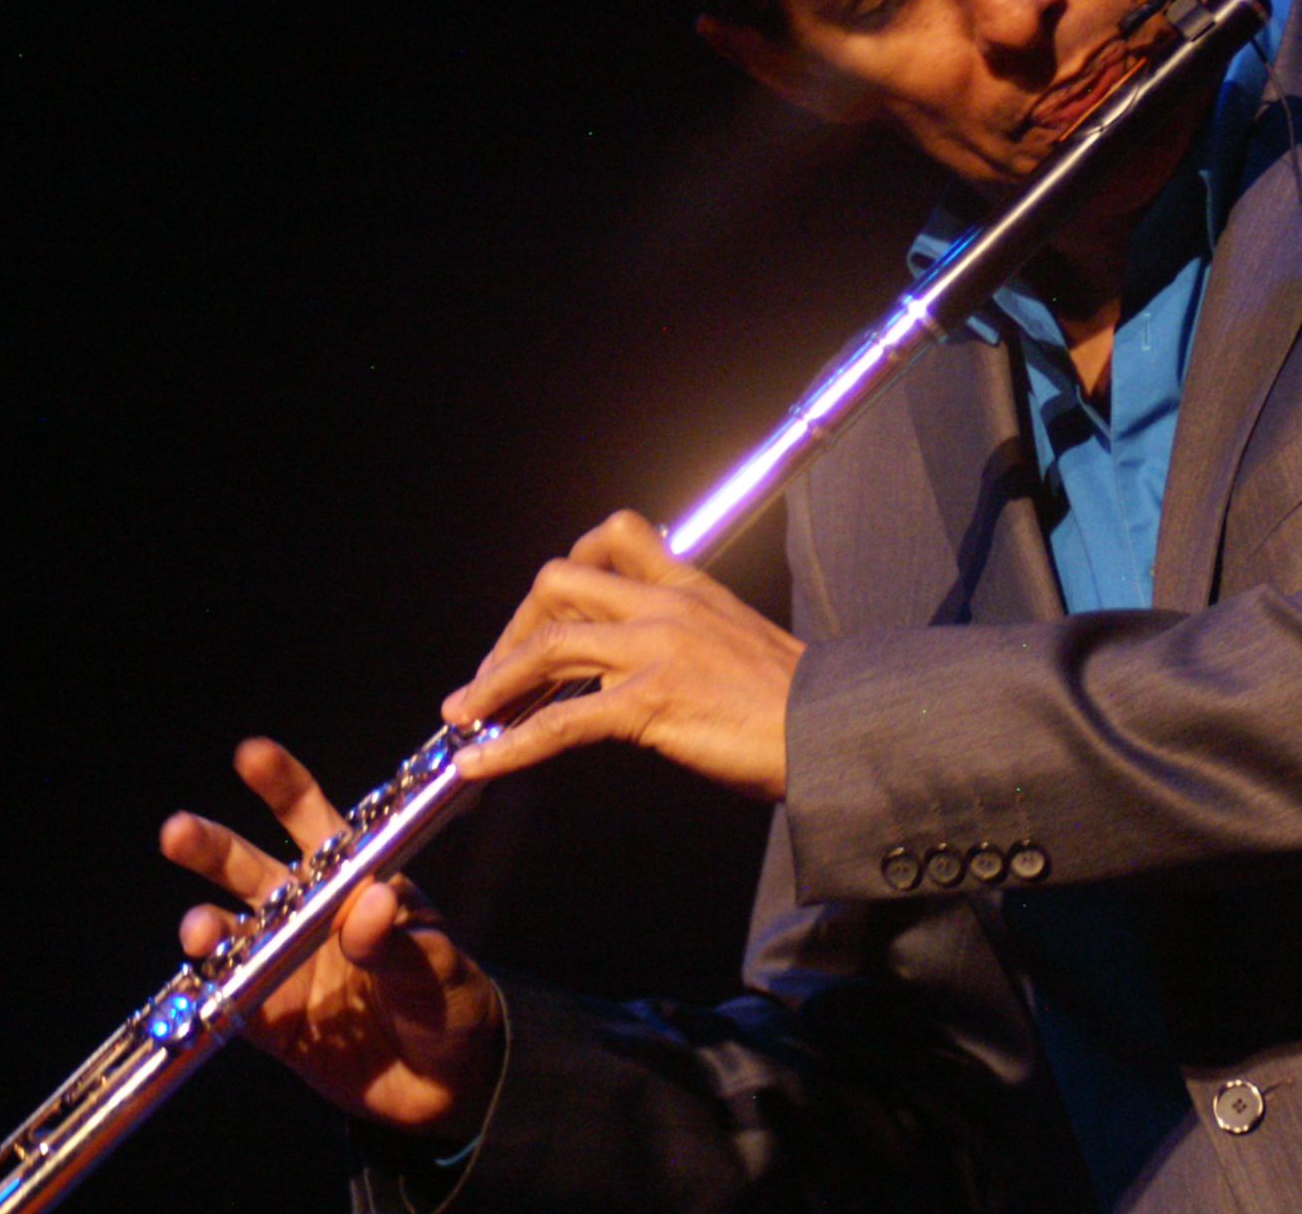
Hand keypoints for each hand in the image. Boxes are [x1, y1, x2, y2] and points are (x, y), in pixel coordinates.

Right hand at [159, 736, 503, 1138]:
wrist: (449, 1082)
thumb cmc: (450, 998)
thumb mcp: (437, 964)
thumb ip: (398, 939)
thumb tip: (368, 905)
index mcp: (352, 878)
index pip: (313, 820)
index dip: (281, 785)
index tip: (250, 755)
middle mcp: (308, 913)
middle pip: (250, 870)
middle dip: (212, 848)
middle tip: (178, 832)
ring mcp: (285, 965)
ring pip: (231, 933)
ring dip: (207, 926)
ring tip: (199, 929)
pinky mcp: (272, 1021)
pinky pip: (233, 1001)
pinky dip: (213, 993)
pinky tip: (202, 984)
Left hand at [442, 510, 803, 803]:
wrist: (837, 730)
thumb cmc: (797, 703)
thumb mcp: (739, 645)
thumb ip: (688, 639)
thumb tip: (641, 667)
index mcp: (690, 586)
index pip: (616, 535)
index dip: (567, 568)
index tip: (544, 614)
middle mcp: (666, 605)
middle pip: (560, 582)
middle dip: (515, 626)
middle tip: (497, 675)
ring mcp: (656, 649)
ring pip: (550, 644)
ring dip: (494, 682)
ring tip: (464, 716)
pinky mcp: (652, 701)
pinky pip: (562, 721)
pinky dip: (511, 745)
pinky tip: (482, 766)